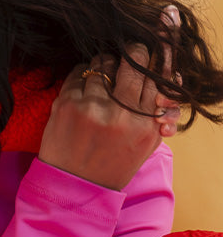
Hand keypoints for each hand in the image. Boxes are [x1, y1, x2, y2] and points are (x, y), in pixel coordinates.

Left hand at [39, 44, 179, 190]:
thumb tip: (170, 74)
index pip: (157, 78)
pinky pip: (78, 73)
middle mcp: (121, 114)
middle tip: (130, 52)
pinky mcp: (65, 104)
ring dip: (105, 64)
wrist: (74, 185)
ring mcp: (91, 107)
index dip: (153, 63)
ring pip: (103, 64)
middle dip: (133, 52)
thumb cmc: (113, 163)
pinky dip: (83, 74)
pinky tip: (85, 82)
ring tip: (104, 72)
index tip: (150, 57)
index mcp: (146, 124)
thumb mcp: (146, 143)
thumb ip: (160, 112)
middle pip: (133, 63)